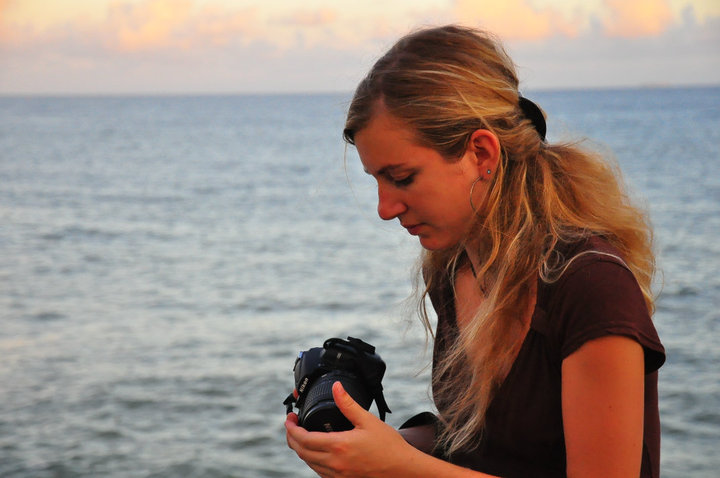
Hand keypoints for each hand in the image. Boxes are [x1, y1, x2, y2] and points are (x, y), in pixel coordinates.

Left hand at [285, 381, 413, 477]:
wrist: (403, 469)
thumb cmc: (389, 446)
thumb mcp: (368, 421)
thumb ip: (348, 404)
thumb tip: (337, 387)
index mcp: (339, 446)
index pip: (303, 439)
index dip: (291, 429)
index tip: (289, 419)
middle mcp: (335, 463)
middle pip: (301, 452)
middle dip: (291, 438)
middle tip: (291, 425)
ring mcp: (338, 475)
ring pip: (309, 463)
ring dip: (300, 450)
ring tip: (301, 435)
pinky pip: (320, 472)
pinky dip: (312, 460)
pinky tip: (317, 451)